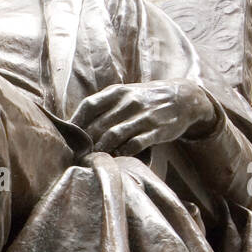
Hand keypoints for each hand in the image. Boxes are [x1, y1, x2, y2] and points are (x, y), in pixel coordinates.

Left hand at [70, 80, 218, 156]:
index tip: (68, 137)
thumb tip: (77, 124)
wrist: (183, 99)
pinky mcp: (156, 131)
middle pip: (98, 125)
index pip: (89, 106)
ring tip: (93, 159)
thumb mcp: (126, 93)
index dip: (76, 123)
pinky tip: (116, 158)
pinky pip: (133, 145)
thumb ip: (104, 105)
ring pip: (113, 136)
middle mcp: (129, 102)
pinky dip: (122, 153)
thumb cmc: (146, 99)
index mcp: (117, 92)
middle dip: (85, 143)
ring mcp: (143, 117)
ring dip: (100, 150)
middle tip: (77, 155)